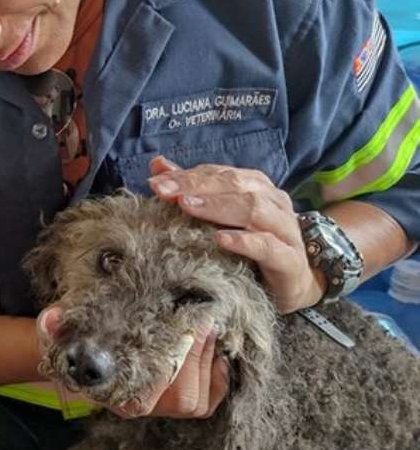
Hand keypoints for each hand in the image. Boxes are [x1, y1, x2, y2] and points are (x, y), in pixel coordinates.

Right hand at [37, 308, 228, 418]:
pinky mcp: (178, 402)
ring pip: (197, 401)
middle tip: (202, 318)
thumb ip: (54, 325)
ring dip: (208, 362)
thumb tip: (51, 319)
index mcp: (113, 392)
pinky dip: (218, 379)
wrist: (82, 356)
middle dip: (196, 355)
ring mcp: (160, 409)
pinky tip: (216, 351)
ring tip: (207, 327)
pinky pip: (207, 403)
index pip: (151, 391)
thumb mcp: (59, 330)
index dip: (173, 358)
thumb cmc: (75, 340)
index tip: (183, 321)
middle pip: (182, 396)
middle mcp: (137, 407)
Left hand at [148, 156, 326, 312]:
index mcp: (256, 186)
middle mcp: (273, 201)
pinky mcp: (290, 260)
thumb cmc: (251, 247)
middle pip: (234, 185)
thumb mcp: (219, 217)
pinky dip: (244, 241)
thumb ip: (192, 189)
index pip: (218, 174)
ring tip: (186, 206)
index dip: (187, 176)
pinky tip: (220, 239)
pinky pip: (268, 246)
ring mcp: (285, 229)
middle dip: (195, 186)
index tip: (155, 182)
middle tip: (164, 191)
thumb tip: (159, 164)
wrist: (293, 285)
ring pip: (253, 209)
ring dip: (217, 206)